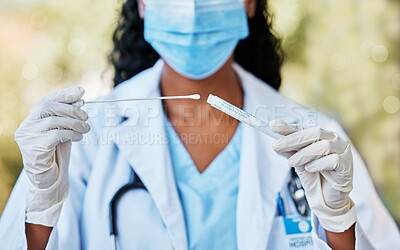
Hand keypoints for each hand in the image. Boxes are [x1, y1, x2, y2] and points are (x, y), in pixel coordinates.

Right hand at [14, 86, 89, 225]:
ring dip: (74, 123)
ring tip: (87, 129)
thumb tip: (81, 100)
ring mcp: (27, 138)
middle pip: (48, 108)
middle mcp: (26, 127)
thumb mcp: (65, 131)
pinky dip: (71, 134)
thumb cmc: (57, 154)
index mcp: (32, 120)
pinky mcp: (33, 149)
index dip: (64, 95)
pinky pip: (55, 135)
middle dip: (71, 109)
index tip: (81, 92)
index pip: (47, 101)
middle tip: (87, 116)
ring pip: (52, 121)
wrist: (51, 179)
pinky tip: (80, 138)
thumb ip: (69, 117)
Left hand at [270, 119, 355, 232]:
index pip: (304, 128)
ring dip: (304, 154)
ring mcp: (343, 152)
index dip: (289, 127)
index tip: (273, 126)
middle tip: (277, 146)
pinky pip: (334, 160)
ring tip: (291, 162)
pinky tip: (309, 168)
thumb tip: (276, 144)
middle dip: (293, 139)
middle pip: (315, 133)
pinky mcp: (347, 166)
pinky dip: (318, 164)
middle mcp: (334, 140)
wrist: (327, 198)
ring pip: (324, 146)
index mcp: (322, 136)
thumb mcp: (298, 162)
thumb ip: (290, 151)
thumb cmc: (314, 176)